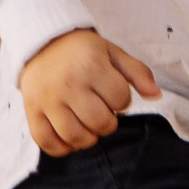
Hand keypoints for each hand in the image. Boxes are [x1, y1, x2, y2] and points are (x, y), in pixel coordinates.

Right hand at [18, 28, 159, 155]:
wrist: (42, 41)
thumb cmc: (82, 51)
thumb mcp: (112, 52)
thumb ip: (137, 72)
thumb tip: (156, 95)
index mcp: (91, 65)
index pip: (120, 100)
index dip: (122, 101)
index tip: (112, 93)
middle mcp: (68, 83)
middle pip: (100, 122)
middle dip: (107, 122)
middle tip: (101, 111)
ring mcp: (47, 99)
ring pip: (75, 136)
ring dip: (88, 137)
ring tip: (87, 124)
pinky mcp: (31, 110)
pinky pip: (47, 142)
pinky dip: (62, 147)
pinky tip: (69, 137)